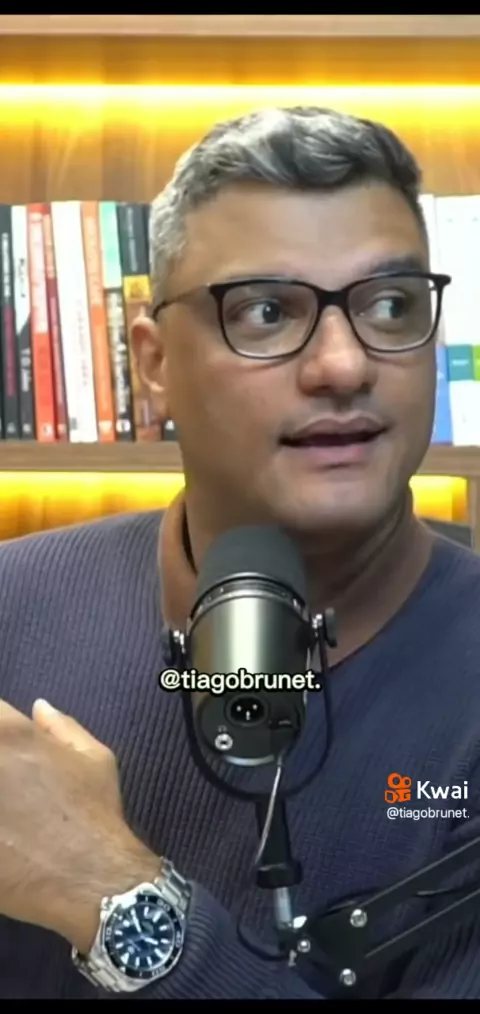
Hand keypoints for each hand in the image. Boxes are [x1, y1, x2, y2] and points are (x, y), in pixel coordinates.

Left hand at [0, 699, 160, 953]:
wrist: (90, 879)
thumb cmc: (96, 814)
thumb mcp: (94, 759)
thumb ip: (61, 727)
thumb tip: (39, 708)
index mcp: (10, 733)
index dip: (1, 736)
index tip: (9, 758)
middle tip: (10, 791)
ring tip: (8, 812)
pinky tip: (4, 837)